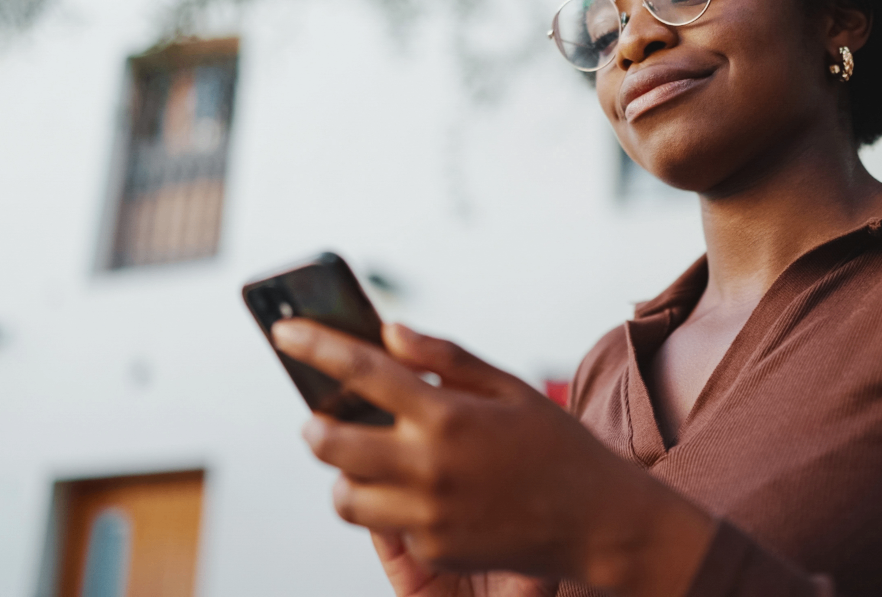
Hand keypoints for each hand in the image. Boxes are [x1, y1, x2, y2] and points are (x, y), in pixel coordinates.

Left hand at [271, 319, 716, 596]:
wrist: (598, 523)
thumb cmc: (557, 446)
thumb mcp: (510, 388)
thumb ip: (446, 358)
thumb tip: (389, 332)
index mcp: (448, 415)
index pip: (361, 372)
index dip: (315, 346)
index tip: (283, 331)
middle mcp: (429, 466)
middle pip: (330, 444)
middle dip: (315, 428)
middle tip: (321, 420)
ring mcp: (428, 514)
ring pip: (345, 497)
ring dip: (345, 476)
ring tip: (368, 463)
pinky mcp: (433, 551)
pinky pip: (387, 526)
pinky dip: (392, 507)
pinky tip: (424, 494)